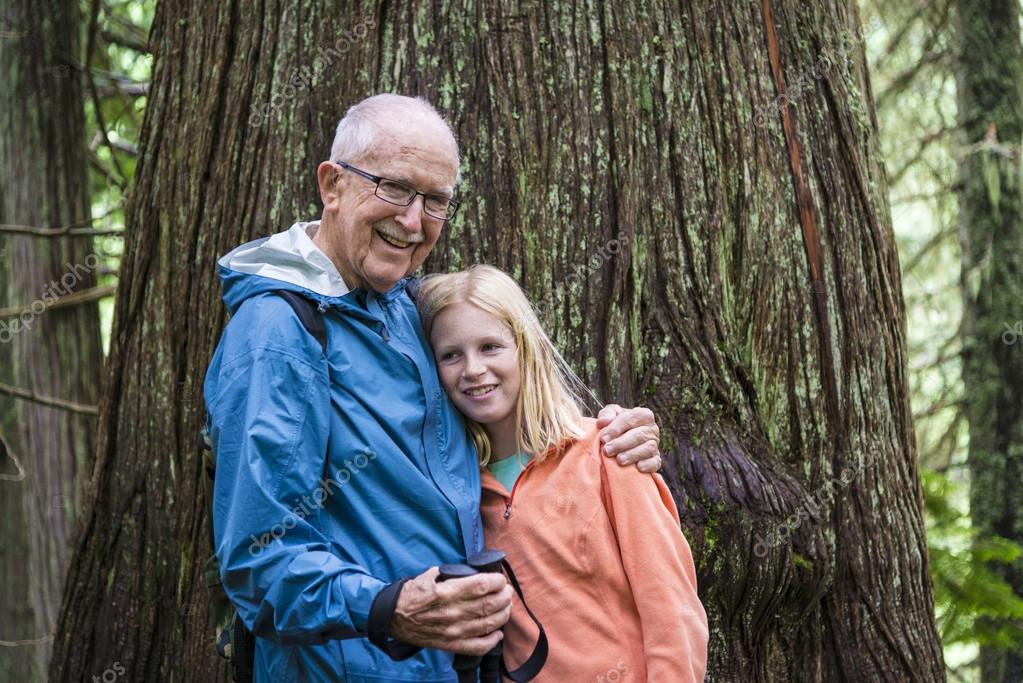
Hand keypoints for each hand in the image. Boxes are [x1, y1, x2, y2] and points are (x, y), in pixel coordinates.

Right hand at [390, 566, 512, 655]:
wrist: (393, 618)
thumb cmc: (412, 594)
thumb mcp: (429, 575)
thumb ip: (451, 573)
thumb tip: (471, 572)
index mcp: (447, 592)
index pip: (481, 585)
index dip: (496, 581)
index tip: (500, 579)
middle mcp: (453, 612)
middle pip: (489, 604)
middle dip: (504, 596)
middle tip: (507, 591)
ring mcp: (454, 631)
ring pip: (488, 624)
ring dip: (503, 614)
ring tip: (506, 607)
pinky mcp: (451, 644)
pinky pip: (478, 646)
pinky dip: (492, 640)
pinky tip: (498, 632)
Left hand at [596, 404, 661, 472]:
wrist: (619, 445)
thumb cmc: (615, 427)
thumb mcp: (609, 416)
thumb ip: (606, 414)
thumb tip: (603, 422)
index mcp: (643, 415)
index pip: (633, 417)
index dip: (617, 427)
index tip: (603, 438)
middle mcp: (652, 429)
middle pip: (640, 435)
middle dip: (621, 443)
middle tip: (607, 451)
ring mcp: (655, 445)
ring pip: (649, 448)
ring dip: (632, 455)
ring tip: (619, 460)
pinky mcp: (656, 460)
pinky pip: (655, 462)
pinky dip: (648, 465)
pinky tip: (637, 467)